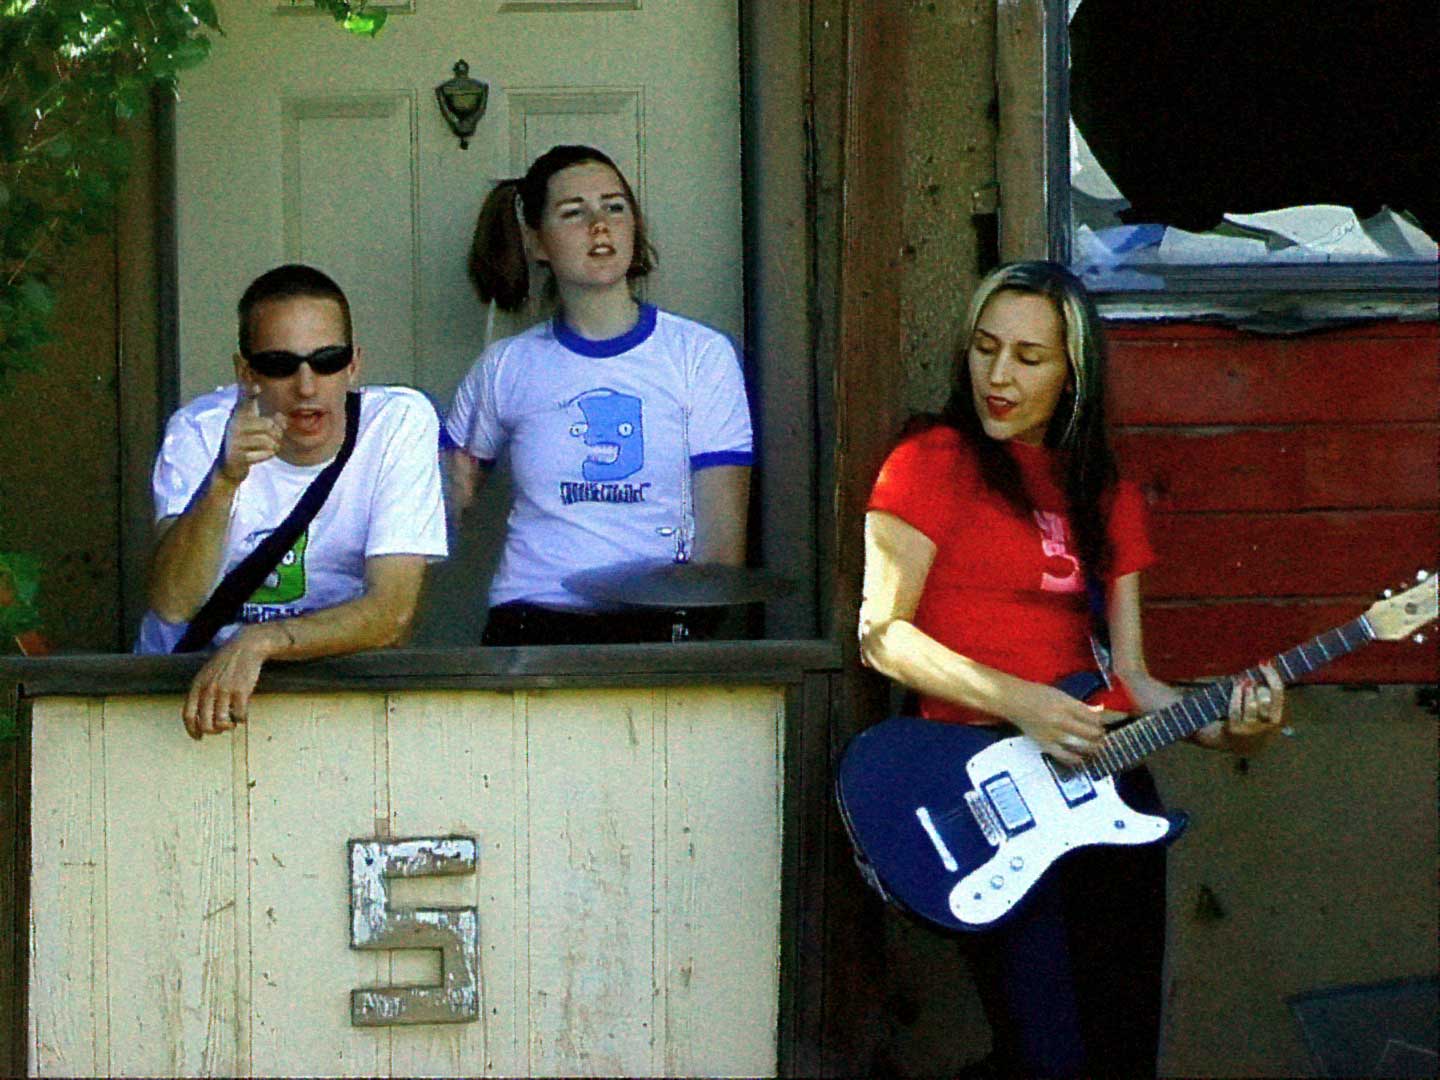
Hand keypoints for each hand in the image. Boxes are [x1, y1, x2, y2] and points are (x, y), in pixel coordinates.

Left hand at [182, 624, 281, 739]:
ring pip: (222, 722)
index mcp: (197, 686)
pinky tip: (242, 714)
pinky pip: (240, 715)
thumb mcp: (206, 675)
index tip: (198, 737)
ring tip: (232, 723)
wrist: (245, 647)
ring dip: (227, 727)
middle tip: (220, 729)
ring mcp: (225, 691)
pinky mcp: (241, 692)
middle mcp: (208, 690)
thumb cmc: (225, 663)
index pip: (188, 715)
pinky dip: (241, 719)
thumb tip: (200, 717)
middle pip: (205, 723)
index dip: (192, 730)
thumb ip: (200, 693)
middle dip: (213, 731)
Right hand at [220, 388, 283, 483]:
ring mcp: (234, 440)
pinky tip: (258, 456)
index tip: (257, 386)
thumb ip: (273, 421)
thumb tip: (282, 419)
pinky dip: (267, 456)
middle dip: (276, 434)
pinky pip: (266, 454)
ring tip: (267, 448)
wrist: (229, 466)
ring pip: (269, 440)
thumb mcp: (259, 429)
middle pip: (268, 425)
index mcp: (239, 415)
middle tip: (273, 439)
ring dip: (273, 447)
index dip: (250, 392)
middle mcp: (235, 424)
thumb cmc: (247, 443)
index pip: (245, 400)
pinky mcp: (237, 455)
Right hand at [1009, 682, 1122, 766]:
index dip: (1104, 722)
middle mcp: (1062, 720)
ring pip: (1082, 746)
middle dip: (1100, 736)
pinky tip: (1081, 758)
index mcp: (1066, 705)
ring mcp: (1054, 734)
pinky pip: (1064, 756)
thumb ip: (1080, 705)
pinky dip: (1075, 759)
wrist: (1013, 701)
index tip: (1107, 723)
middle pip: (1091, 733)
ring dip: (1093, 748)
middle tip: (1102, 736)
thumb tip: (1099, 711)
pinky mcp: (1045, 744)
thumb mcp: (1060, 694)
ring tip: (1096, 747)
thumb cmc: (1035, 694)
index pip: (1094, 717)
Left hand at [1195, 662, 1286, 753]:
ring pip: (1252, 706)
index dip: (1273, 678)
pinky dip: (1236, 696)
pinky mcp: (1234, 732)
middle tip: (1250, 680)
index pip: (1279, 697)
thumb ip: (1261, 691)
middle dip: (1259, 687)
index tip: (1265, 663)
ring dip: (1247, 690)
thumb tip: (1266, 664)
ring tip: (1243, 681)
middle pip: (1267, 702)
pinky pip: (1236, 710)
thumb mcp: (1255, 708)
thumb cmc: (1239, 719)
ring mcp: (1250, 732)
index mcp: (1275, 722)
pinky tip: (1235, 686)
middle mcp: (1266, 730)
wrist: (1219, 740)